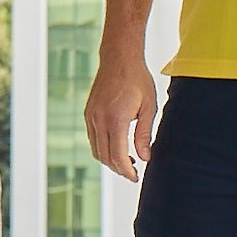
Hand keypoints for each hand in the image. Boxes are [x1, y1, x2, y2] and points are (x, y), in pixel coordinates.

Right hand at [85, 51, 158, 181]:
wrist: (119, 58)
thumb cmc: (138, 80)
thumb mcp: (149, 107)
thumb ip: (144, 134)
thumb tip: (145, 158)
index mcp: (115, 119)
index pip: (117, 155)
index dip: (127, 171)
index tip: (136, 177)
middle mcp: (99, 119)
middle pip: (105, 156)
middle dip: (119, 169)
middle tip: (133, 173)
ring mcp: (90, 116)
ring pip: (96, 150)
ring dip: (110, 160)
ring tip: (128, 161)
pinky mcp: (88, 113)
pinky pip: (93, 138)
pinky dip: (103, 148)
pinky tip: (117, 147)